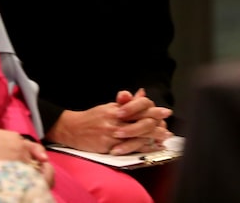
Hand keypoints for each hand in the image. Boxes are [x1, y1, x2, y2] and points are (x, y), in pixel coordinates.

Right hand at [44, 89, 172, 154]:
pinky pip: (128, 147)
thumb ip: (126, 102)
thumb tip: (141, 93)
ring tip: (163, 139)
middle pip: (141, 122)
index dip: (154, 110)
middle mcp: (115, 119)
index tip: (165, 112)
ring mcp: (112, 133)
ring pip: (137, 135)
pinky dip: (141, 147)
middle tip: (168, 130)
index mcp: (116, 108)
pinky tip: (150, 148)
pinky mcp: (109, 145)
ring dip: (153, 138)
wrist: (72, 129)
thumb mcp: (108, 107)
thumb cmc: (92, 118)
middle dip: (157, 126)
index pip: (139, 107)